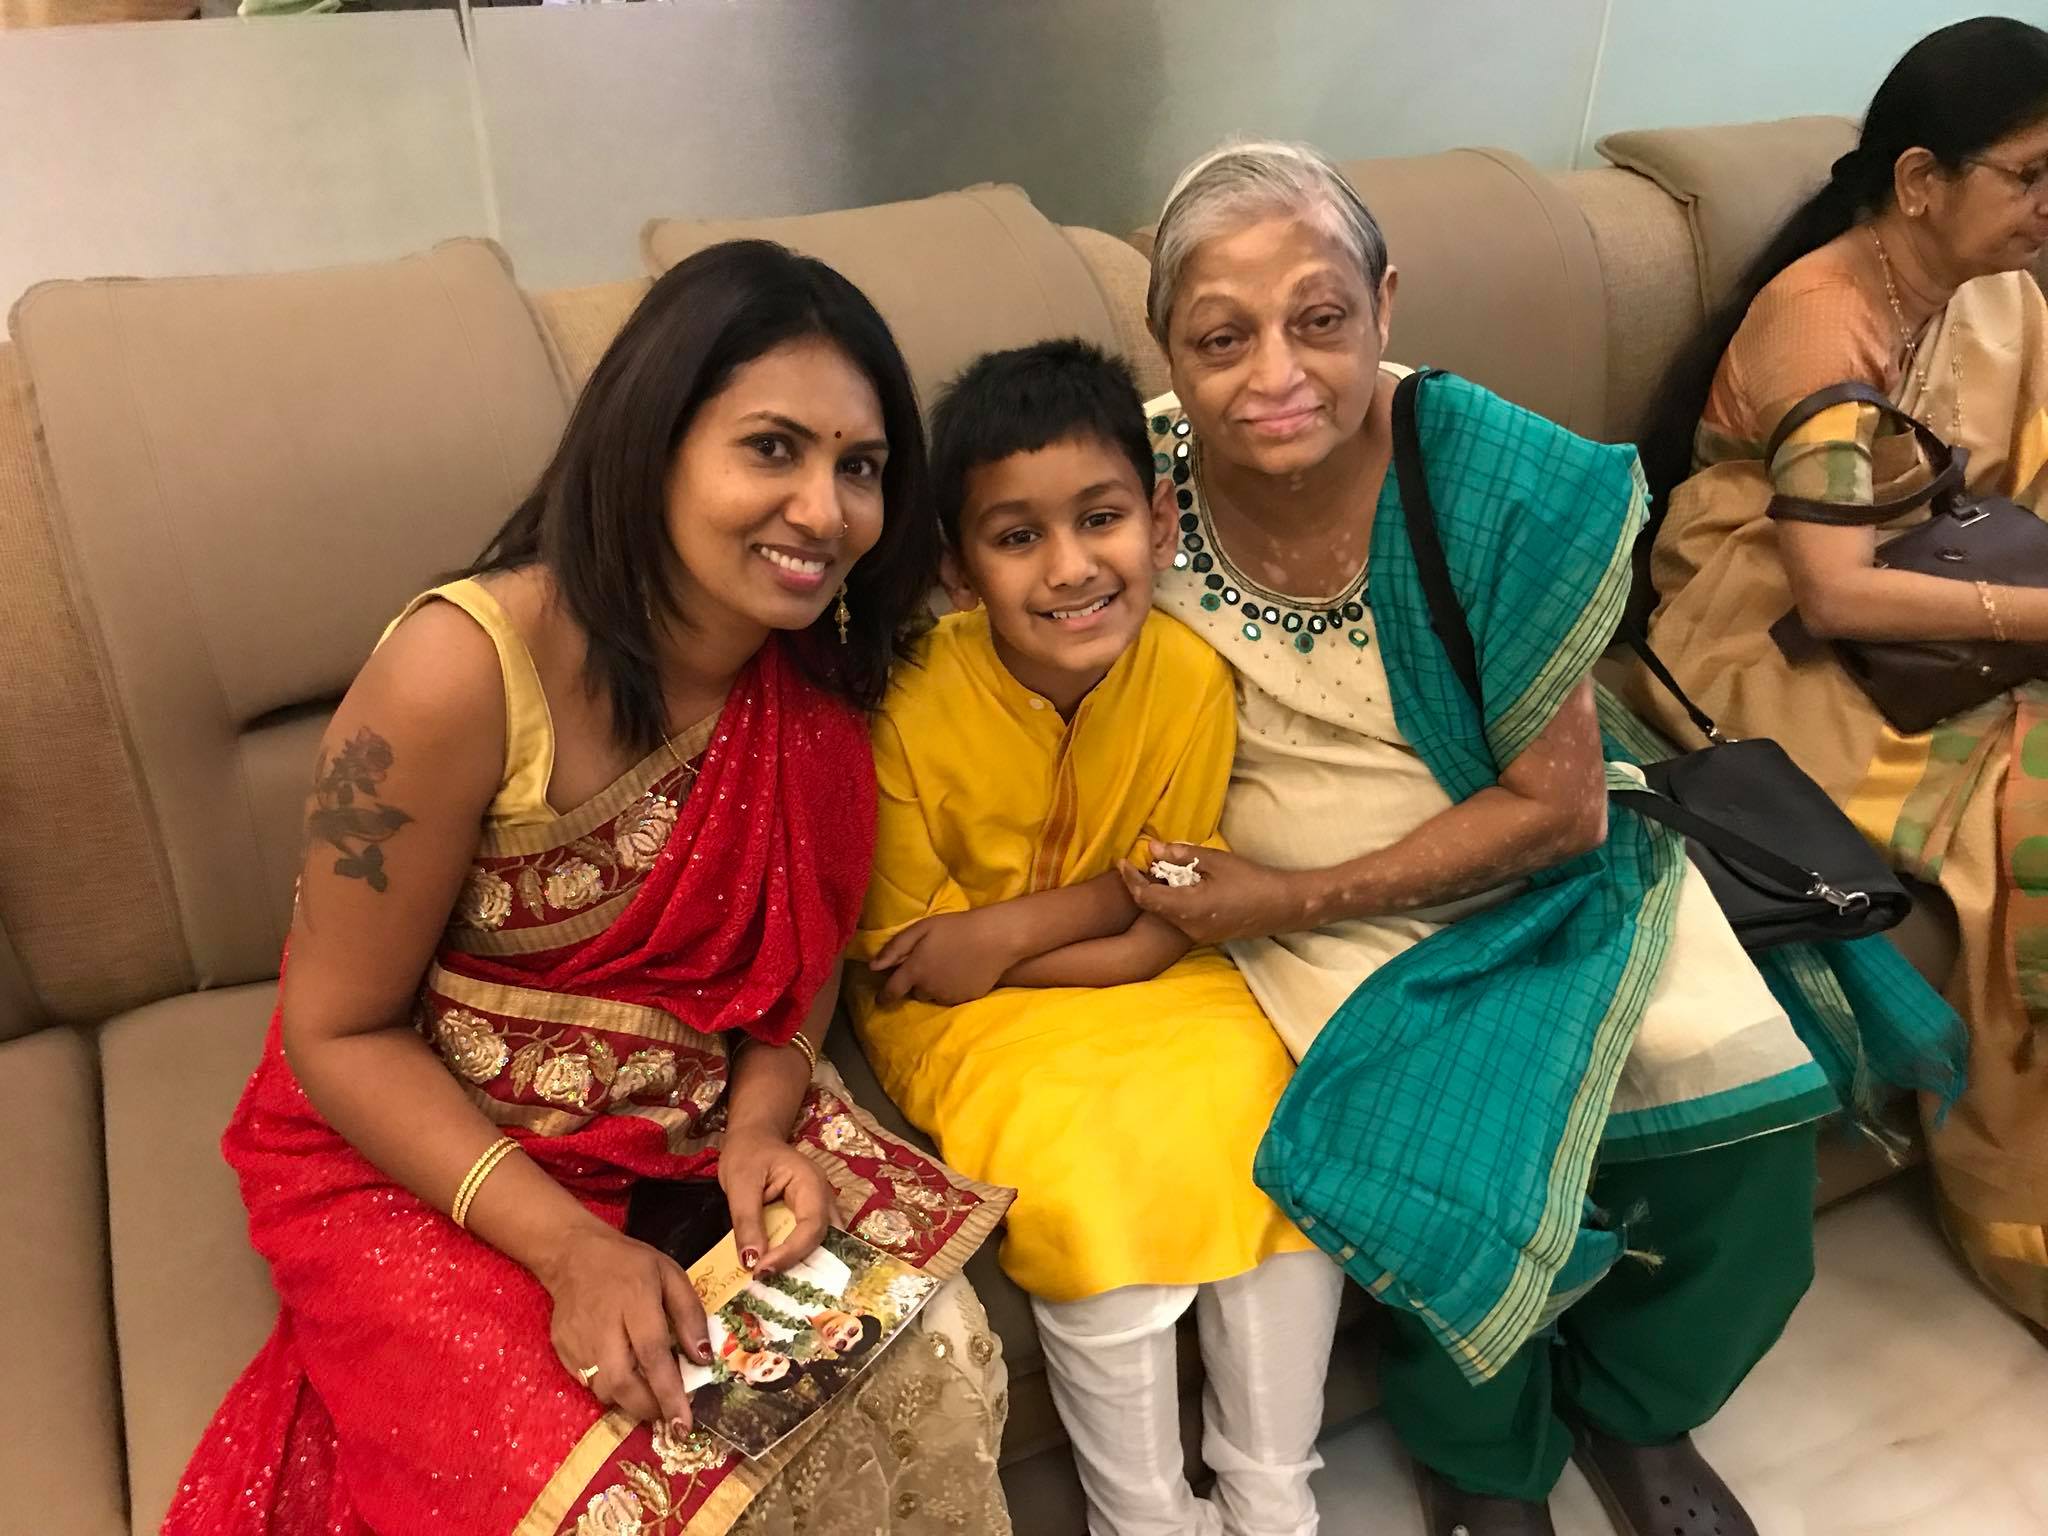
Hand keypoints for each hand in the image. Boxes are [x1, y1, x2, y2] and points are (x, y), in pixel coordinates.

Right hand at [538, 1220, 709, 1429]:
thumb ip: (689, 1315)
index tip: (684, 1424)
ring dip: (631, 1401)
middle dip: (649, 1408)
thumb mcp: (671, 1276)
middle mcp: (602, 1326)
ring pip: (605, 1391)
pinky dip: (611, 1389)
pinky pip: (588, 1384)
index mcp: (635, 1301)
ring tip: (650, 1392)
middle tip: (670, 1414)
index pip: (653, 1355)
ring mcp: (576, 1341)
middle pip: (623, 1383)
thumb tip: (703, 1359)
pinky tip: (625, 1374)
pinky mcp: (562, 1351)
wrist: (574, 1255)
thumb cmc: (630, 1265)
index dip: (670, 1394)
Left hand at [719, 1126, 836, 1276]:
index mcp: (810, 1183)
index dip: (791, 1252)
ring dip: (801, 1264)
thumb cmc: (747, 1154)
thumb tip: (751, 1262)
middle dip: (800, 1263)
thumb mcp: (740, 1183)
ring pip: (821, 1243)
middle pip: (823, 1238)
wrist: (753, 1138)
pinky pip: (809, 1241)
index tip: (761, 1270)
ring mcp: (819, 1208)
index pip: (811, 1225)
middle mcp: (822, 1197)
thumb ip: (746, 1221)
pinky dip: (796, 1258)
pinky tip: (777, 1269)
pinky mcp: (808, 1218)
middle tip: (767, 1280)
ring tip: (774, 1280)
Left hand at [871, 909, 1014, 1004]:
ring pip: (935, 996)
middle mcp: (929, 989)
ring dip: (935, 986)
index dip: (884, 996)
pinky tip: (961, 972)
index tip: (880, 999)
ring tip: (947, 966)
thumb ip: (895, 948)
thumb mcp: (921, 929)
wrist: (995, 939)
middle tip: (929, 965)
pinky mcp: (966, 999)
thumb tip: (873, 967)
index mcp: (915, 971)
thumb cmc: (956, 928)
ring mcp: (949, 996)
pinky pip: (952, 997)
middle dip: (918, 982)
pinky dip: (952, 988)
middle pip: (916, 992)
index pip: (892, 991)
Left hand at [1116, 841, 1309, 944]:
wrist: (1283, 906)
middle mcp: (1188, 927)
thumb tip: (1152, 848)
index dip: (1130, 879)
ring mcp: (1197, 934)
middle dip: (1142, 885)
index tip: (1124, 861)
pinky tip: (1180, 885)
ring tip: (1161, 870)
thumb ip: (1182, 855)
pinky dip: (1172, 901)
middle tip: (1143, 863)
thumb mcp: (1216, 861)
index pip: (1145, 896)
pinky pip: (1179, 918)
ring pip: (1165, 914)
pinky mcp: (1206, 935)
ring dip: (1158, 893)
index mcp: (1187, 908)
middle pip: (1152, 907)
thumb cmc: (1251, 880)